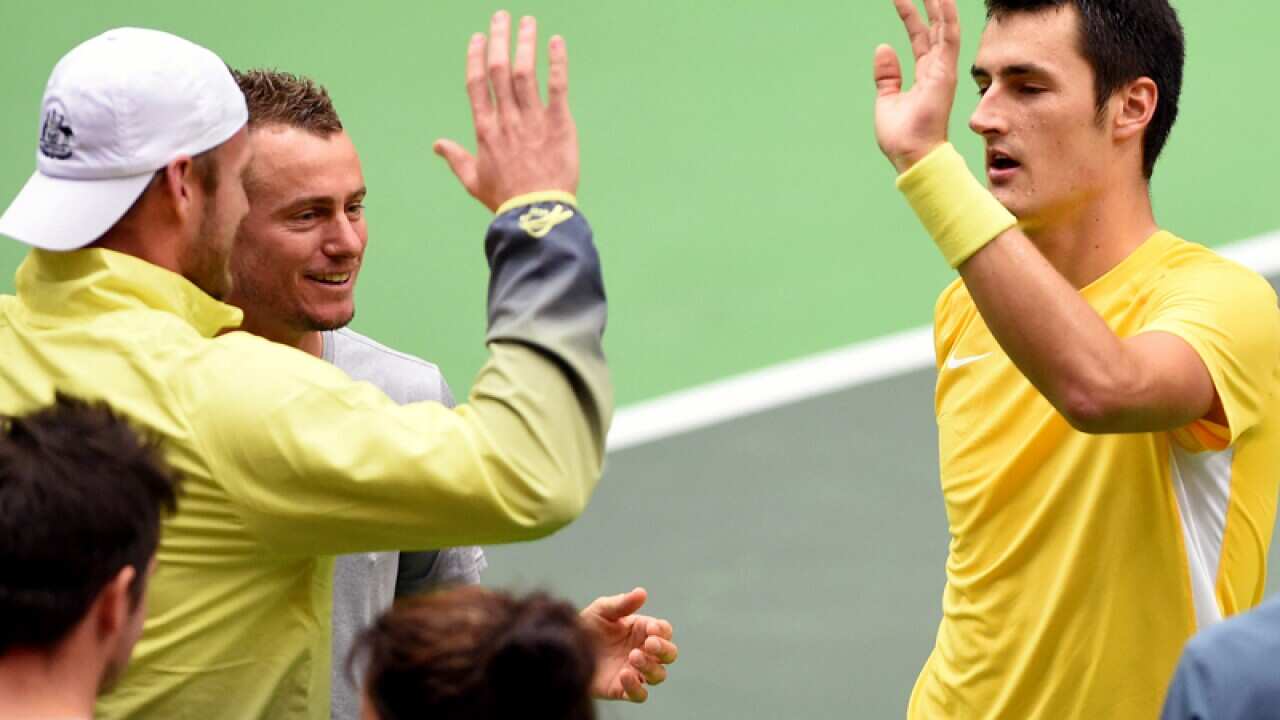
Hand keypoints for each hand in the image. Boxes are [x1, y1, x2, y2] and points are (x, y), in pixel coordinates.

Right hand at [434, 11, 578, 210]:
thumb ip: (456, 158)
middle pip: (499, 70)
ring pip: (526, 73)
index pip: (476, 85)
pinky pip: (557, 88)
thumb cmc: (505, 200)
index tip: (477, 38)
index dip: (475, 58)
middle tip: (502, 16)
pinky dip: (557, 64)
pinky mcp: (559, 125)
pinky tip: (556, 42)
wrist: (536, 215)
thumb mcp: (474, 181)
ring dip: (525, 43)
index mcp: (485, 130)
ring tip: (527, 21)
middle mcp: (506, 119)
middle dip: (499, 39)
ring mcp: (533, 120)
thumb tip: (437, 144)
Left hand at [579, 587, 678, 702]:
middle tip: (649, 643)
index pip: (664, 631)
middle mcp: (642, 651)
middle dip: (664, 649)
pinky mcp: (621, 689)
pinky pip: (640, 695)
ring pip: (658, 675)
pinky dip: (637, 688)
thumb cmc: (585, 626)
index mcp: (641, 630)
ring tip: (633, 656)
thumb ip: (622, 603)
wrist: (564, 649)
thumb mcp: (602, 611)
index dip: (663, 631)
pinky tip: (624, 675)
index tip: (651, 628)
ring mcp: (634, 671)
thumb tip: (642, 592)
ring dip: (651, 667)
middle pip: (669, 654)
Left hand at [873, 0, 961, 172]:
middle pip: (933, 29)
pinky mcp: (945, 73)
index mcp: (924, 76)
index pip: (919, 38)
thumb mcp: (887, 100)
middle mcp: (937, 70)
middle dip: (927, 4)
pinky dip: (947, 17)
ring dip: (939, 5)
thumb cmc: (901, 136)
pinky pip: (949, 38)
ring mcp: (943, 70)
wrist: (910, 155)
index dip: (910, 17)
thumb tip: (883, 48)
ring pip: (945, 28)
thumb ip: (887, 75)